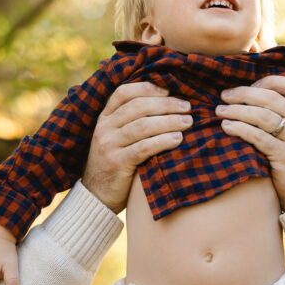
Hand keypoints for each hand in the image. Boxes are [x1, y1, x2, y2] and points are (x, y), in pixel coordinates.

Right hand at [83, 81, 191, 212]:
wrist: (96, 196)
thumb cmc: (116, 162)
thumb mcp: (116, 138)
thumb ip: (132, 121)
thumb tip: (167, 102)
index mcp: (105, 117)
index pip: (123, 92)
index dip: (147, 88)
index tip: (169, 90)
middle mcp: (104, 128)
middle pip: (138, 107)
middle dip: (166, 104)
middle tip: (187, 107)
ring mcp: (108, 145)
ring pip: (142, 126)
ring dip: (169, 121)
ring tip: (187, 122)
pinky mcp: (116, 163)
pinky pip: (143, 147)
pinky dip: (163, 141)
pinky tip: (178, 139)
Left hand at [217, 75, 284, 209]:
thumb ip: (280, 119)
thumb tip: (247, 99)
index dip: (267, 82)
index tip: (247, 87)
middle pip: (272, 99)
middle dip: (244, 94)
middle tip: (224, 96)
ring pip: (264, 116)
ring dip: (238, 111)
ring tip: (220, 111)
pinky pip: (260, 137)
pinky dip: (241, 129)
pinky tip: (227, 127)